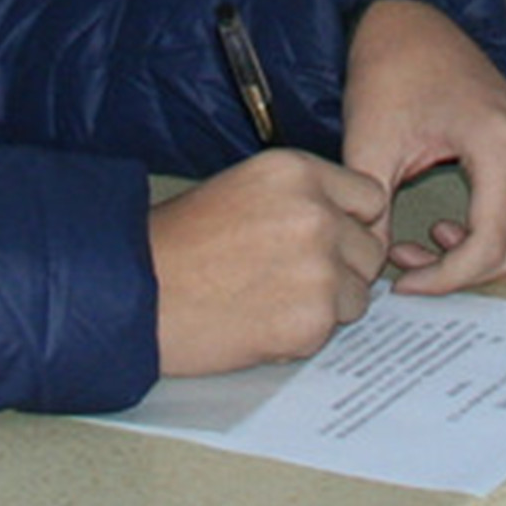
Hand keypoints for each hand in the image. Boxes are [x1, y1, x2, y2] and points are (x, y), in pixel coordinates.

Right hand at [149, 149, 386, 374]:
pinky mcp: (312, 319)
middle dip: (342, 267)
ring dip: (326, 304)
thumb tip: (345, 225)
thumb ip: (299, 200)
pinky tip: (260, 321)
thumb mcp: (241, 190)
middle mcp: (316, 213)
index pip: (369, 198)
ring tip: (269, 299)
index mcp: (297, 172)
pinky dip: (303, 333)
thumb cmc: (175, 245)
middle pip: (370, 248)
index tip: (330, 239)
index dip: (350, 223)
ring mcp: (319, 267)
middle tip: (293, 278)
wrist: (135, 293)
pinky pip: (332, 330)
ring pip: (357, 293)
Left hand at [332, 0, 505, 292]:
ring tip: (429, 244)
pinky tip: (453, 229)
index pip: (490, 245)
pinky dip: (505, 247)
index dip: (444, 278)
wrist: (410, 25)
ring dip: (486, 265)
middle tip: (405, 259)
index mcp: (504, 144)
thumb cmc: (392, 74)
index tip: (399, 280)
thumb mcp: (370, 144)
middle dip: (459, 273)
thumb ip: (373, 214)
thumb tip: (374, 271)